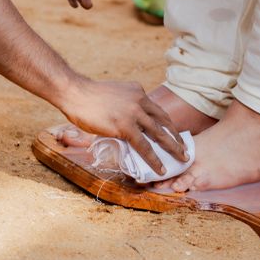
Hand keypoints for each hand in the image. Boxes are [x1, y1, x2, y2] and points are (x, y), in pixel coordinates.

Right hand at [58, 78, 187, 173]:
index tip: (173, 133)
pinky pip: (144, 146)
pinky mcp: (126, 126)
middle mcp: (140, 100)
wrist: (75, 92)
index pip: (157, 110)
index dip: (167, 123)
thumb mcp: (114, 94)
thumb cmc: (87, 95)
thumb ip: (124, 105)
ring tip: (182, 159)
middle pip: (164, 121)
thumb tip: (124, 122)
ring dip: (173, 148)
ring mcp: (134, 113)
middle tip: (185, 148)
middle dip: (176, 136)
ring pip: (159, 134)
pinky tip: (160, 168)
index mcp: (138, 91)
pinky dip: (154, 159)